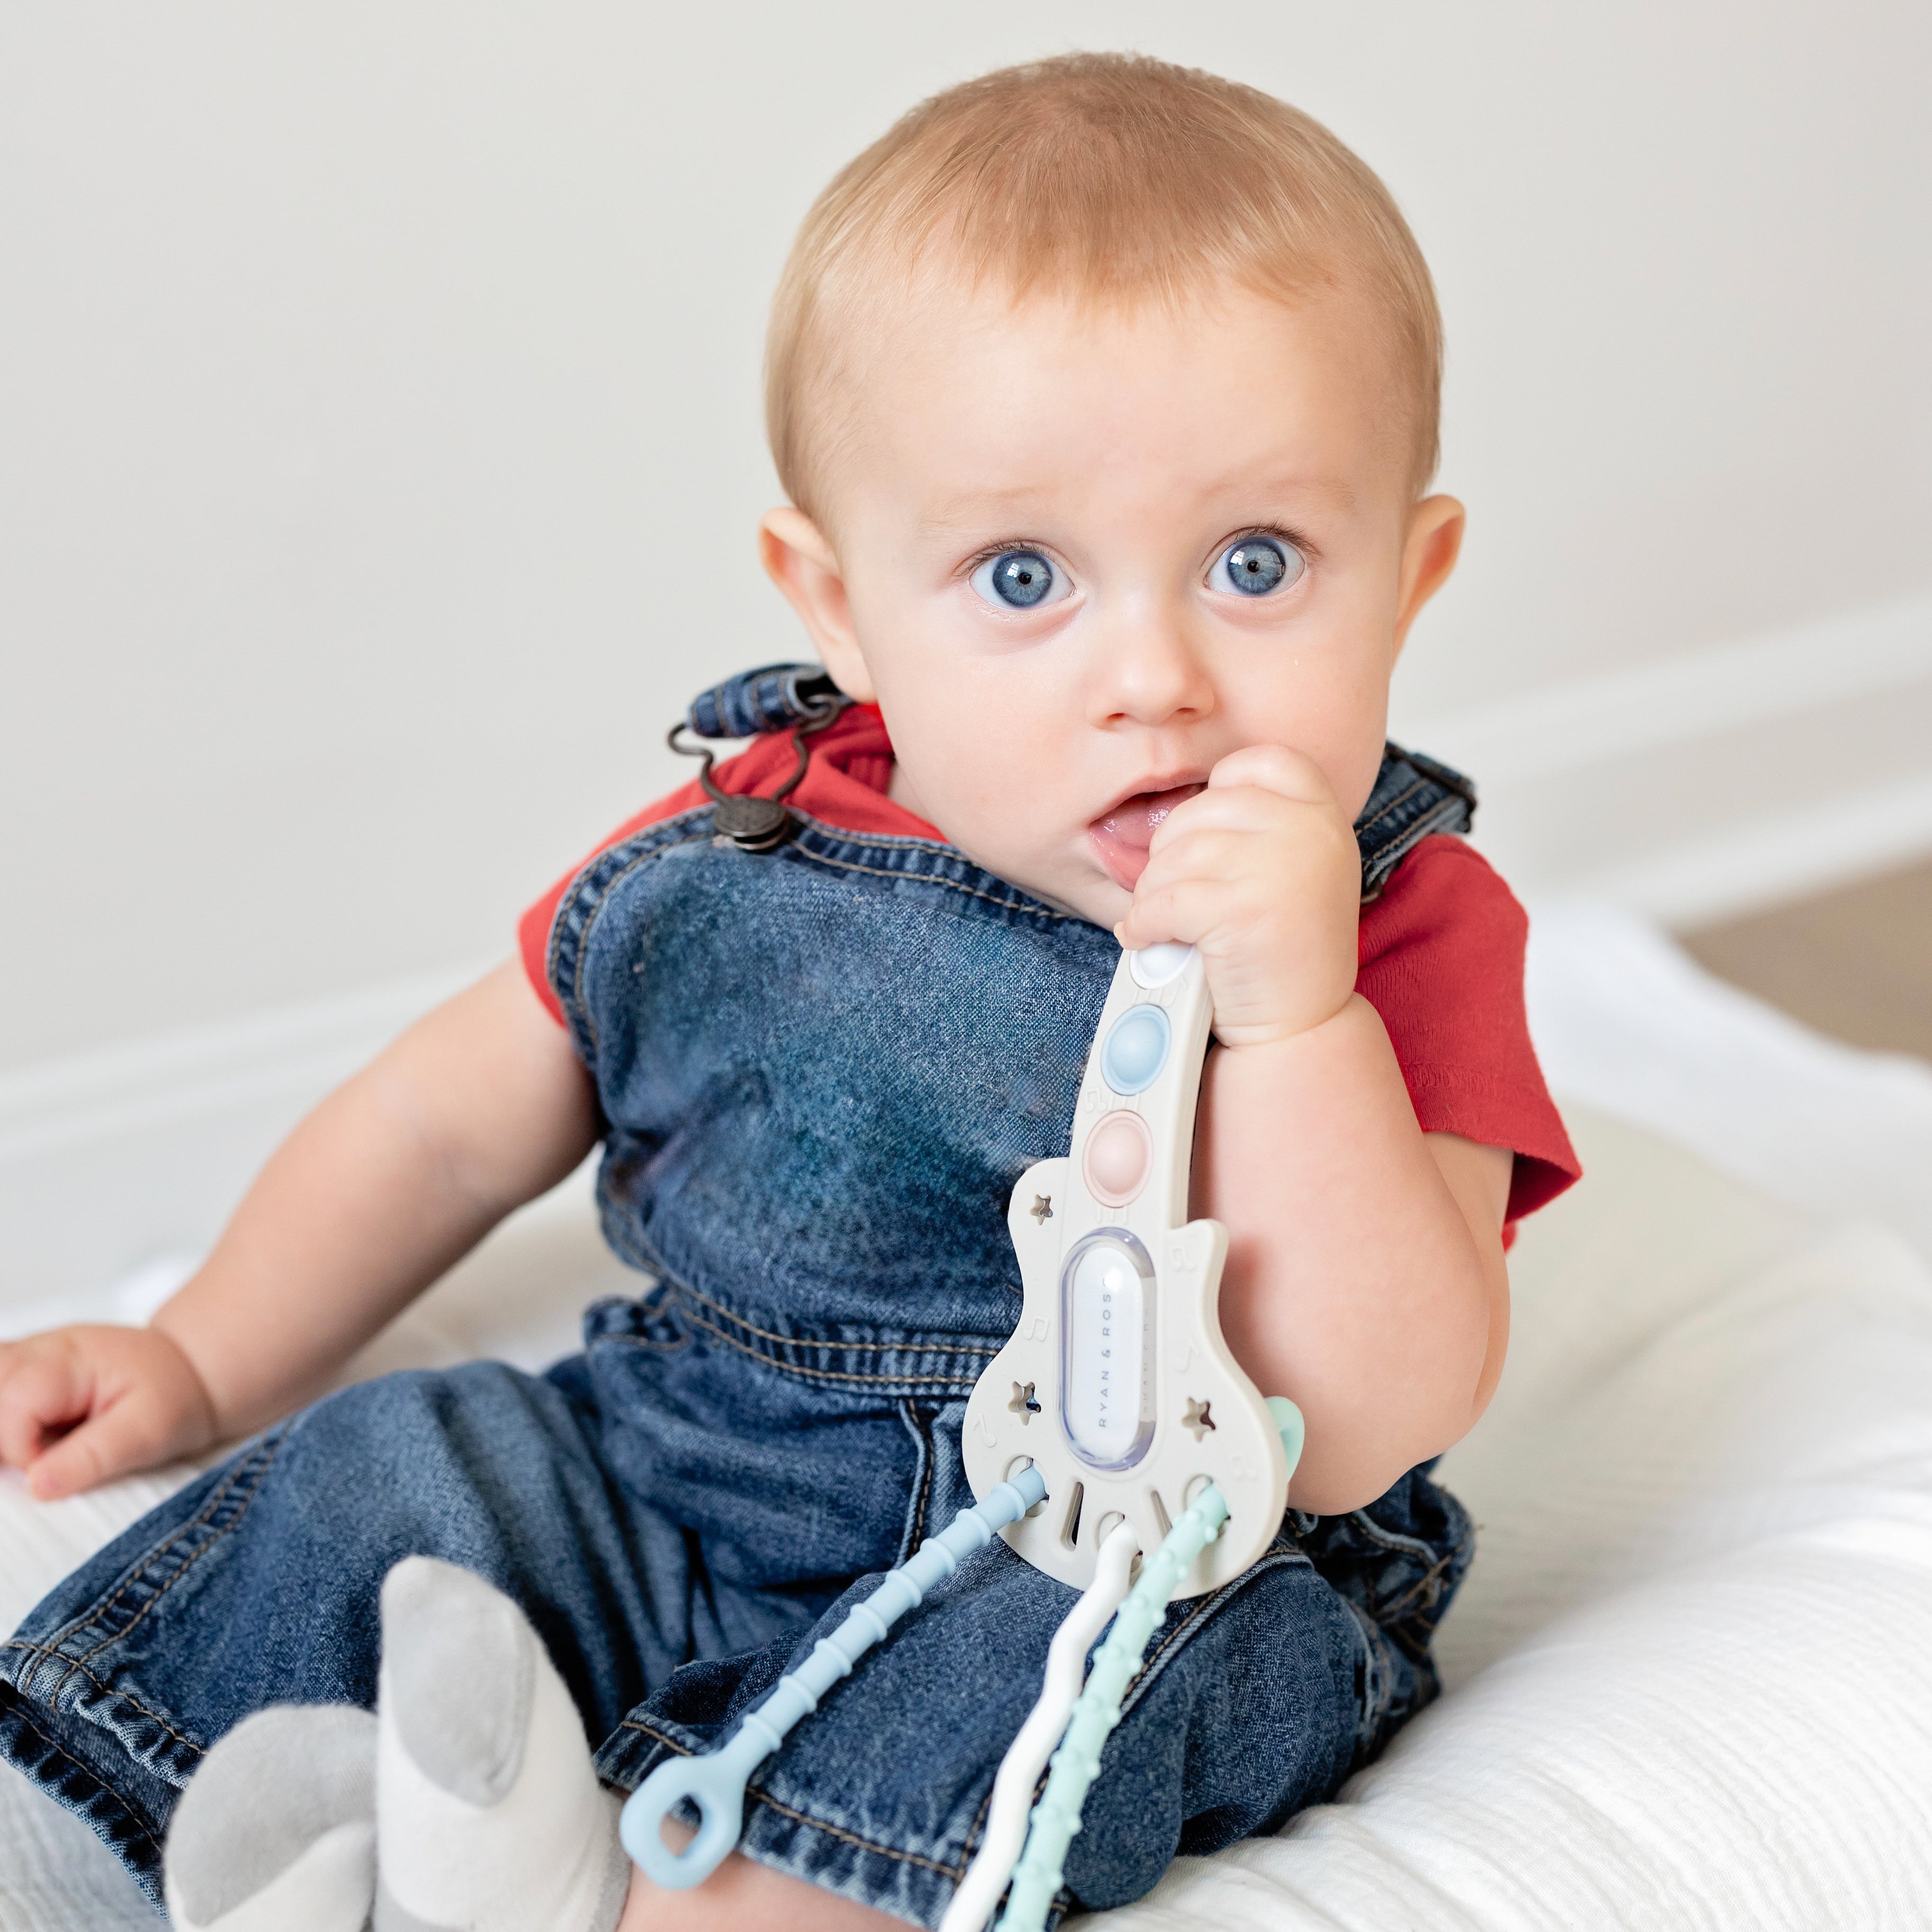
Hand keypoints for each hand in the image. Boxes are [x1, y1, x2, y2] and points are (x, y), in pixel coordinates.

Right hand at [0, 1325, 218, 1499]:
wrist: (187, 1370)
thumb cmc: (172, 1396)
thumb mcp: (149, 1430)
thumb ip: (93, 1456)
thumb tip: (38, 1485)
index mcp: (69, 1359)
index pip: (15, 1403)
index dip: (22, 1450)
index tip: (51, 1473)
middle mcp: (38, 1350)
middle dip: (2, 1438)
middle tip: (37, 1459)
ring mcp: (26, 1357)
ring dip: (3, 1430)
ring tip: (37, 1448)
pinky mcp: (20, 1374)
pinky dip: (5, 1423)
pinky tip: (30, 1439)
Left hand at [1115, 744, 1359, 1048]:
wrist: (1301, 1027)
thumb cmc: (1281, 948)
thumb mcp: (1291, 868)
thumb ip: (1255, 826)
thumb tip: (1161, 806)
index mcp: (1323, 813)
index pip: (1258, 762)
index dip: (1218, 793)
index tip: (1207, 839)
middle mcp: (1309, 830)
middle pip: (1200, 809)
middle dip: (1169, 855)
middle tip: (1170, 895)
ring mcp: (1279, 866)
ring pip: (1174, 856)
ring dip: (1151, 893)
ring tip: (1162, 922)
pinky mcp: (1242, 909)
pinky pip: (1162, 901)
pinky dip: (1143, 924)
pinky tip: (1148, 940)